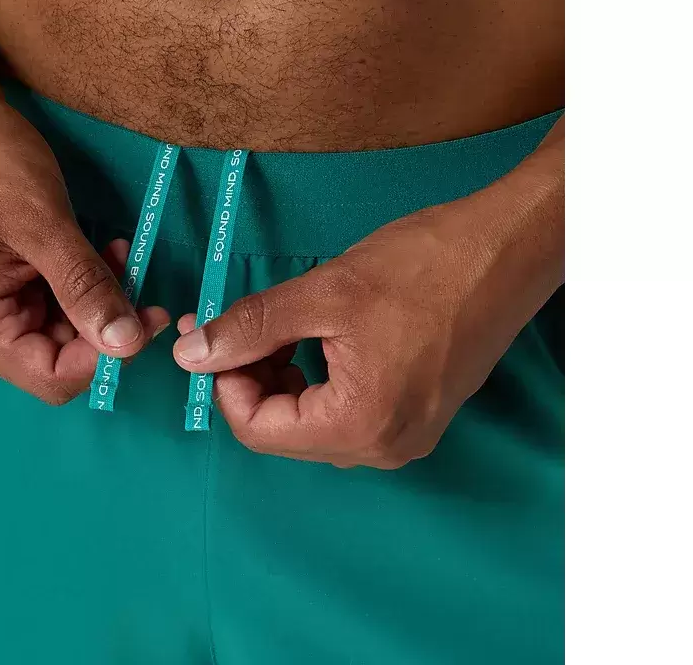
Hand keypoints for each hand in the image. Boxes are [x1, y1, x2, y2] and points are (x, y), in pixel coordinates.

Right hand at [0, 93, 168, 403]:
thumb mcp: (45, 226)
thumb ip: (85, 288)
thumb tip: (127, 344)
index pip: (52, 378)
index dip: (105, 357)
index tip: (148, 317)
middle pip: (57, 357)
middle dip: (105, 322)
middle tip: (142, 279)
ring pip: (59, 331)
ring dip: (96, 298)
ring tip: (121, 252)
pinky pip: (48, 305)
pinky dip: (79, 283)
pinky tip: (102, 250)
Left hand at [172, 146, 563, 467]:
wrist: (509, 250)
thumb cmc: (422, 266)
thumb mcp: (323, 293)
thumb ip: (251, 328)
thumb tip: (190, 356)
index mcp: (358, 425)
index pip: (257, 430)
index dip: (223, 382)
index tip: (212, 334)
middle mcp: (383, 447)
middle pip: (284, 431)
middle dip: (251, 377)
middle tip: (235, 322)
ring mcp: (406, 435)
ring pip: (312, 422)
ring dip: (282, 377)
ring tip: (280, 324)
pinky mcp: (418, 415)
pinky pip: (346, 412)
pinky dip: (317, 379)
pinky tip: (316, 337)